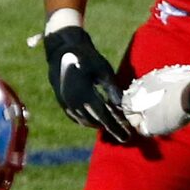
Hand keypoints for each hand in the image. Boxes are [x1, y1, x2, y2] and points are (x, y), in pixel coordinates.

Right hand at [41, 25, 136, 144]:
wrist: (62, 52)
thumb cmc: (87, 58)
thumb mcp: (103, 70)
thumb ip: (112, 89)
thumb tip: (123, 106)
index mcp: (84, 93)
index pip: (104, 117)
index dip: (116, 128)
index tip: (127, 137)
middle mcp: (74, 102)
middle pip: (96, 122)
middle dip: (111, 129)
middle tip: (125, 135)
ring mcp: (66, 104)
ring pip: (86, 122)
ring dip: (101, 125)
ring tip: (115, 126)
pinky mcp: (63, 104)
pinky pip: (77, 118)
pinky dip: (89, 121)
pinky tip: (100, 121)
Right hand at [122, 65, 189, 138]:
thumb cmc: (170, 112)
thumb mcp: (152, 128)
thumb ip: (142, 128)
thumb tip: (142, 126)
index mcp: (133, 94)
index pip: (126, 108)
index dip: (135, 120)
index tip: (146, 125)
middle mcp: (143, 80)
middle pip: (139, 97)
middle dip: (146, 108)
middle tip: (157, 118)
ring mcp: (158, 73)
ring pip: (153, 89)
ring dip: (158, 99)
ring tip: (170, 110)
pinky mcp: (173, 71)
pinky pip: (167, 83)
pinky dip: (170, 92)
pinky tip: (178, 100)